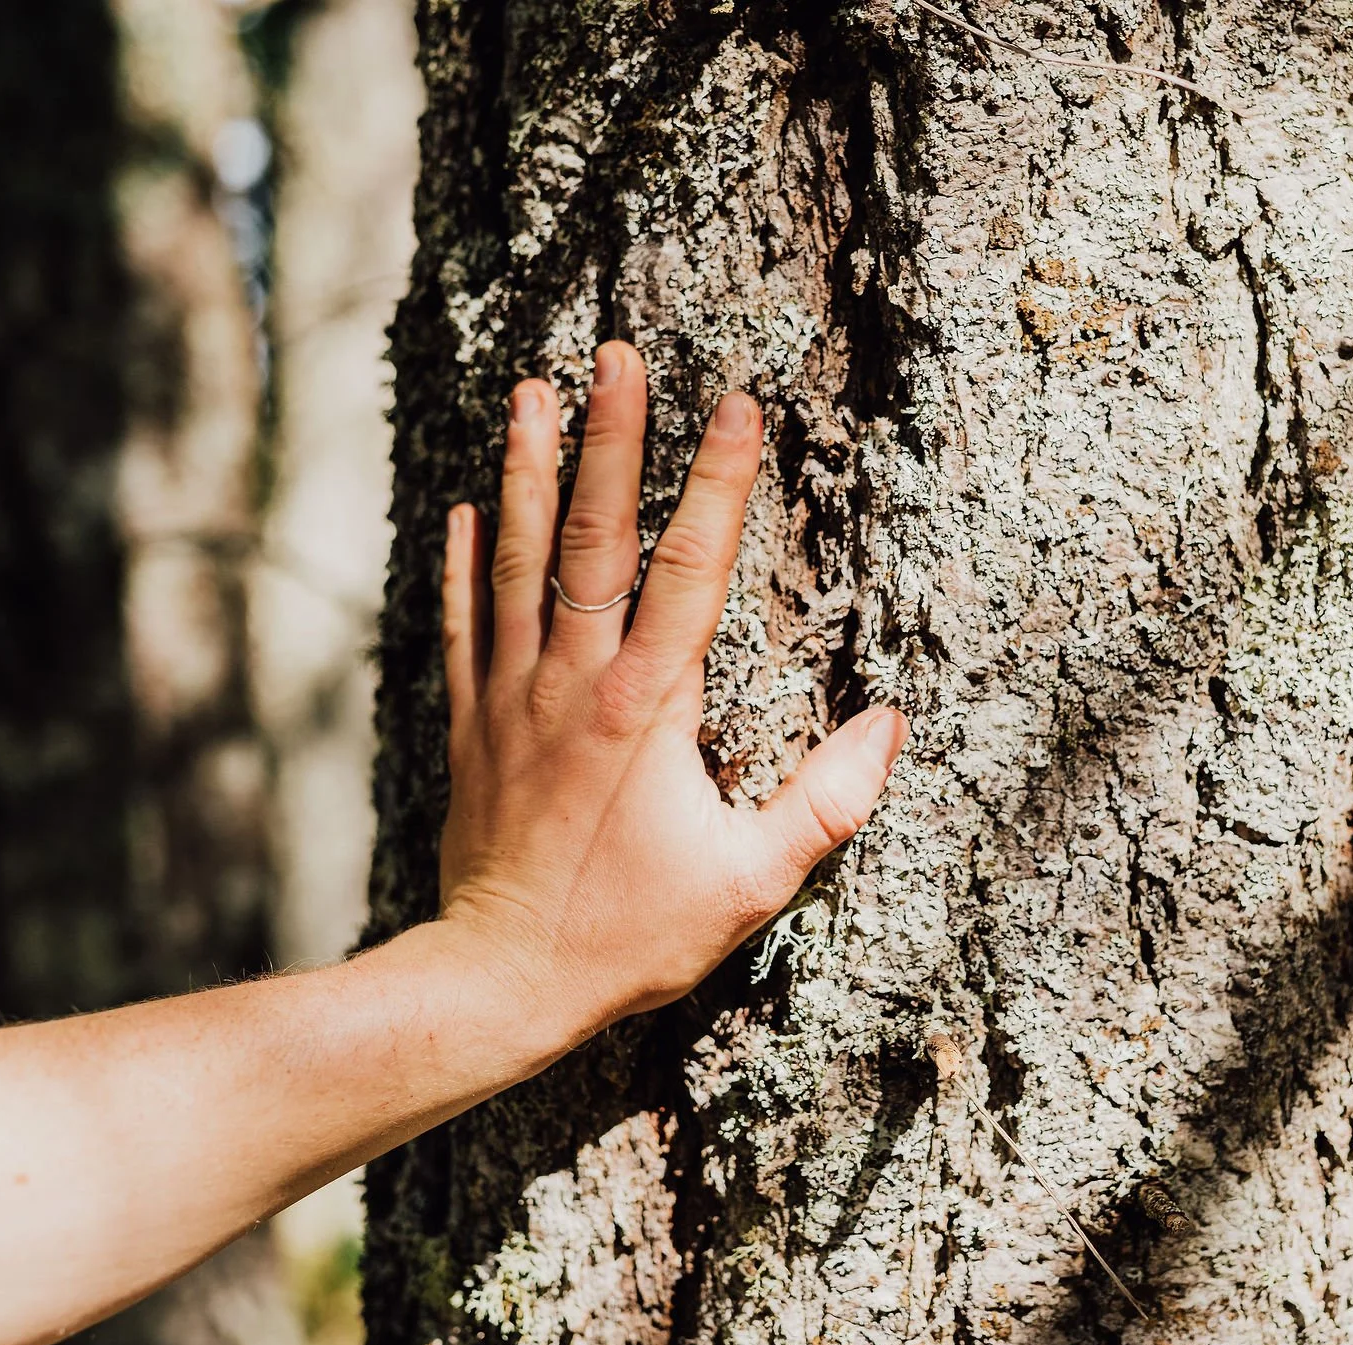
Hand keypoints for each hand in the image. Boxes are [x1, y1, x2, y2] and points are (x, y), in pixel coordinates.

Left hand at [436, 342, 905, 1036]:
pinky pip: (466, 622)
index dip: (718, 482)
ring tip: (529, 391)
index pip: (691, 569)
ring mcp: (512, 697)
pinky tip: (465, 505)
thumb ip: (825, 802)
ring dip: (525, 470)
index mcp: (649, 707)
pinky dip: (464, 559)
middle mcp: (574, 681)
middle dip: (607, 437)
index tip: (736, 404)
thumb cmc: (629, 936)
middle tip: (612, 354)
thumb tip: (889, 725)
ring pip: (518, 560)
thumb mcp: (750, 882)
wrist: (497, 983)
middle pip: (592, 535)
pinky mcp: (470, 725)